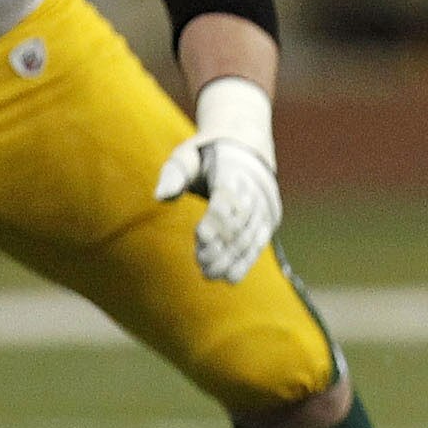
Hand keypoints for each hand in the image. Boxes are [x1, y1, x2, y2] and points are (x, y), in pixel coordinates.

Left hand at [157, 77, 282, 282]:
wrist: (244, 150)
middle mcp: (254, 187)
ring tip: (209, 273)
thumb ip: (174, 174)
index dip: (216, 218)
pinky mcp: (268, 219)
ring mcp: (264, 204)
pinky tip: (230, 278)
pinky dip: (245, 261)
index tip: (201, 236)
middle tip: (201, 263)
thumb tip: (159, 197)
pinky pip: (258, 243)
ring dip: (230, 258)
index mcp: (232, 168)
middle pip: (239, 221)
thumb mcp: (186, 156)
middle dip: (221, 245)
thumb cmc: (206, 155)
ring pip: (250, 235)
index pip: (227, 196)